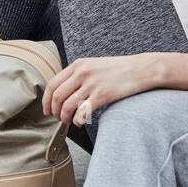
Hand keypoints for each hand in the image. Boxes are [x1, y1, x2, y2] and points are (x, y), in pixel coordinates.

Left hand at [42, 53, 159, 124]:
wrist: (141, 69)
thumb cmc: (119, 69)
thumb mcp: (95, 64)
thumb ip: (78, 74)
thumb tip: (63, 92)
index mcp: (78, 64)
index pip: (52, 84)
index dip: (45, 100)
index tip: (47, 110)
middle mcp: (82, 72)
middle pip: (57, 97)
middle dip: (55, 111)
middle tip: (59, 119)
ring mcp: (92, 84)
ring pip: (67, 106)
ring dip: (65, 118)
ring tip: (69, 121)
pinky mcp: (102, 95)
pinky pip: (82, 112)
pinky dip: (77, 121)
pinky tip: (80, 122)